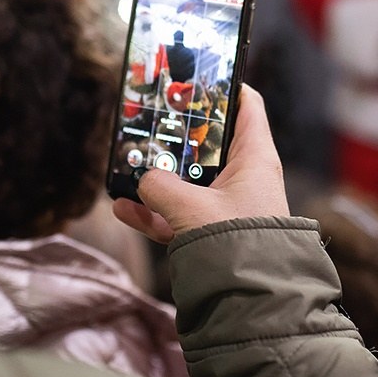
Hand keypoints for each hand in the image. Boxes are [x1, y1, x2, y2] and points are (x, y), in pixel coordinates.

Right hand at [112, 85, 289, 243]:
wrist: (249, 302)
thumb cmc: (235, 244)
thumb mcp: (190, 207)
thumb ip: (160, 185)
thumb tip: (143, 179)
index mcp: (255, 158)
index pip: (246, 105)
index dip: (223, 85)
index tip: (195, 74)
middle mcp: (245, 177)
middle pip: (209, 143)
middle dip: (175, 136)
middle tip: (147, 121)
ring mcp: (228, 206)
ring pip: (189, 181)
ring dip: (157, 178)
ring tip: (126, 167)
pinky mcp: (213, 232)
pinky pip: (179, 215)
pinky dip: (154, 213)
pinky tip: (122, 208)